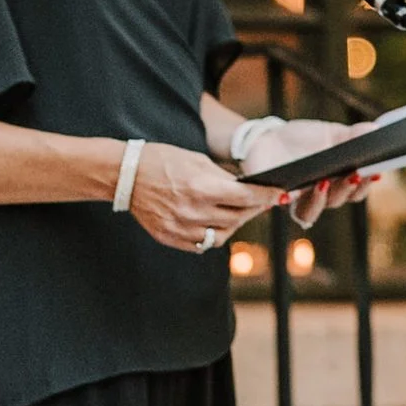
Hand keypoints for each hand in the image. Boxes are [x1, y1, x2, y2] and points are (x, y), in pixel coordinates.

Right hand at [128, 144, 279, 253]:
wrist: (126, 175)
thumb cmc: (164, 161)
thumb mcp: (199, 161)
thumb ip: (225, 178)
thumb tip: (250, 188)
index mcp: (201, 188)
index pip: (245, 197)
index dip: (266, 196)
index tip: (279, 194)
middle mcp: (192, 212)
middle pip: (237, 217)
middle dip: (254, 209)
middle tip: (263, 202)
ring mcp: (180, 228)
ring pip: (222, 234)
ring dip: (236, 223)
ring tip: (240, 212)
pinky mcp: (169, 238)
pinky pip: (202, 244)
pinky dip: (214, 235)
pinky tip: (217, 223)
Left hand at [240, 120, 378, 227]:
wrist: (268, 139)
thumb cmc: (303, 140)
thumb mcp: (330, 133)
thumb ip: (353, 135)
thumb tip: (376, 129)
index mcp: (337, 182)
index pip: (357, 191)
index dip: (367, 184)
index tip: (375, 171)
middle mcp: (320, 195)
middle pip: (338, 200)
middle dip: (348, 187)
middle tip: (355, 172)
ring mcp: (297, 199)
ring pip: (311, 211)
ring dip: (320, 199)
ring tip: (323, 181)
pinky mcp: (274, 196)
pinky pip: (281, 205)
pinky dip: (287, 199)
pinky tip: (290, 193)